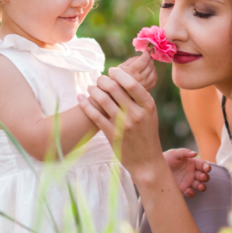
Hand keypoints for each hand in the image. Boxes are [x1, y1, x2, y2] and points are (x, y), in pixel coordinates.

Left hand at [77, 67, 166, 184]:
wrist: (147, 161)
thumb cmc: (147, 134)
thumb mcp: (150, 114)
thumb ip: (139, 98)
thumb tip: (122, 79)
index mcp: (148, 106)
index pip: (131, 83)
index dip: (118, 74)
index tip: (111, 70)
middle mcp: (136, 114)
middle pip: (114, 88)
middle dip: (103, 80)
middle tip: (99, 79)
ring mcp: (124, 125)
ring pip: (102, 100)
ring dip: (93, 90)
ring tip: (90, 88)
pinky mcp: (112, 135)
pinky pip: (95, 115)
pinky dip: (85, 105)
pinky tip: (81, 99)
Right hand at [117, 52, 156, 90]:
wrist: (115, 94)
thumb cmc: (116, 78)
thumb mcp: (121, 67)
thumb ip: (132, 60)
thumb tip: (143, 56)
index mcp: (131, 71)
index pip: (144, 60)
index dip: (147, 53)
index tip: (146, 50)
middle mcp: (139, 78)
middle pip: (150, 65)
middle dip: (150, 59)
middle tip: (148, 56)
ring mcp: (144, 85)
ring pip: (153, 72)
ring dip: (152, 66)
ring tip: (148, 64)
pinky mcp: (146, 90)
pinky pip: (154, 80)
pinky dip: (154, 74)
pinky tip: (150, 72)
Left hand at [163, 148, 210, 196]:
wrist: (155, 169)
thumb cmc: (166, 158)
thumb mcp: (174, 153)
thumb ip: (184, 152)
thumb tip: (195, 153)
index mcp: (192, 163)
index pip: (203, 165)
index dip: (207, 167)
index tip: (207, 169)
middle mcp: (192, 173)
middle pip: (203, 176)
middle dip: (205, 177)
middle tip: (203, 177)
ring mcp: (188, 181)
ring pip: (199, 185)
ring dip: (202, 186)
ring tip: (200, 186)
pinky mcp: (182, 189)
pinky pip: (190, 192)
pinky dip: (191, 193)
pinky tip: (189, 191)